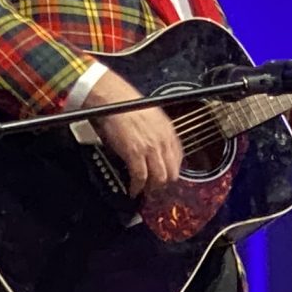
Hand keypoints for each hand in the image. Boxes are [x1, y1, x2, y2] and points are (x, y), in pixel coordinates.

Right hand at [88, 67, 182, 194]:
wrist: (113, 99)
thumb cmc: (127, 104)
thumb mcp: (152, 117)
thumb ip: (157, 133)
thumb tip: (153, 148)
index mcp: (168, 131)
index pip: (178, 158)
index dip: (172, 171)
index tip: (166, 177)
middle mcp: (162, 141)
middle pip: (171, 172)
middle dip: (164, 184)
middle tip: (155, 189)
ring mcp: (150, 148)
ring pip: (158, 178)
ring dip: (151, 189)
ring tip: (144, 192)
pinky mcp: (135, 153)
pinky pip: (140, 176)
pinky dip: (137, 187)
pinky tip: (133, 190)